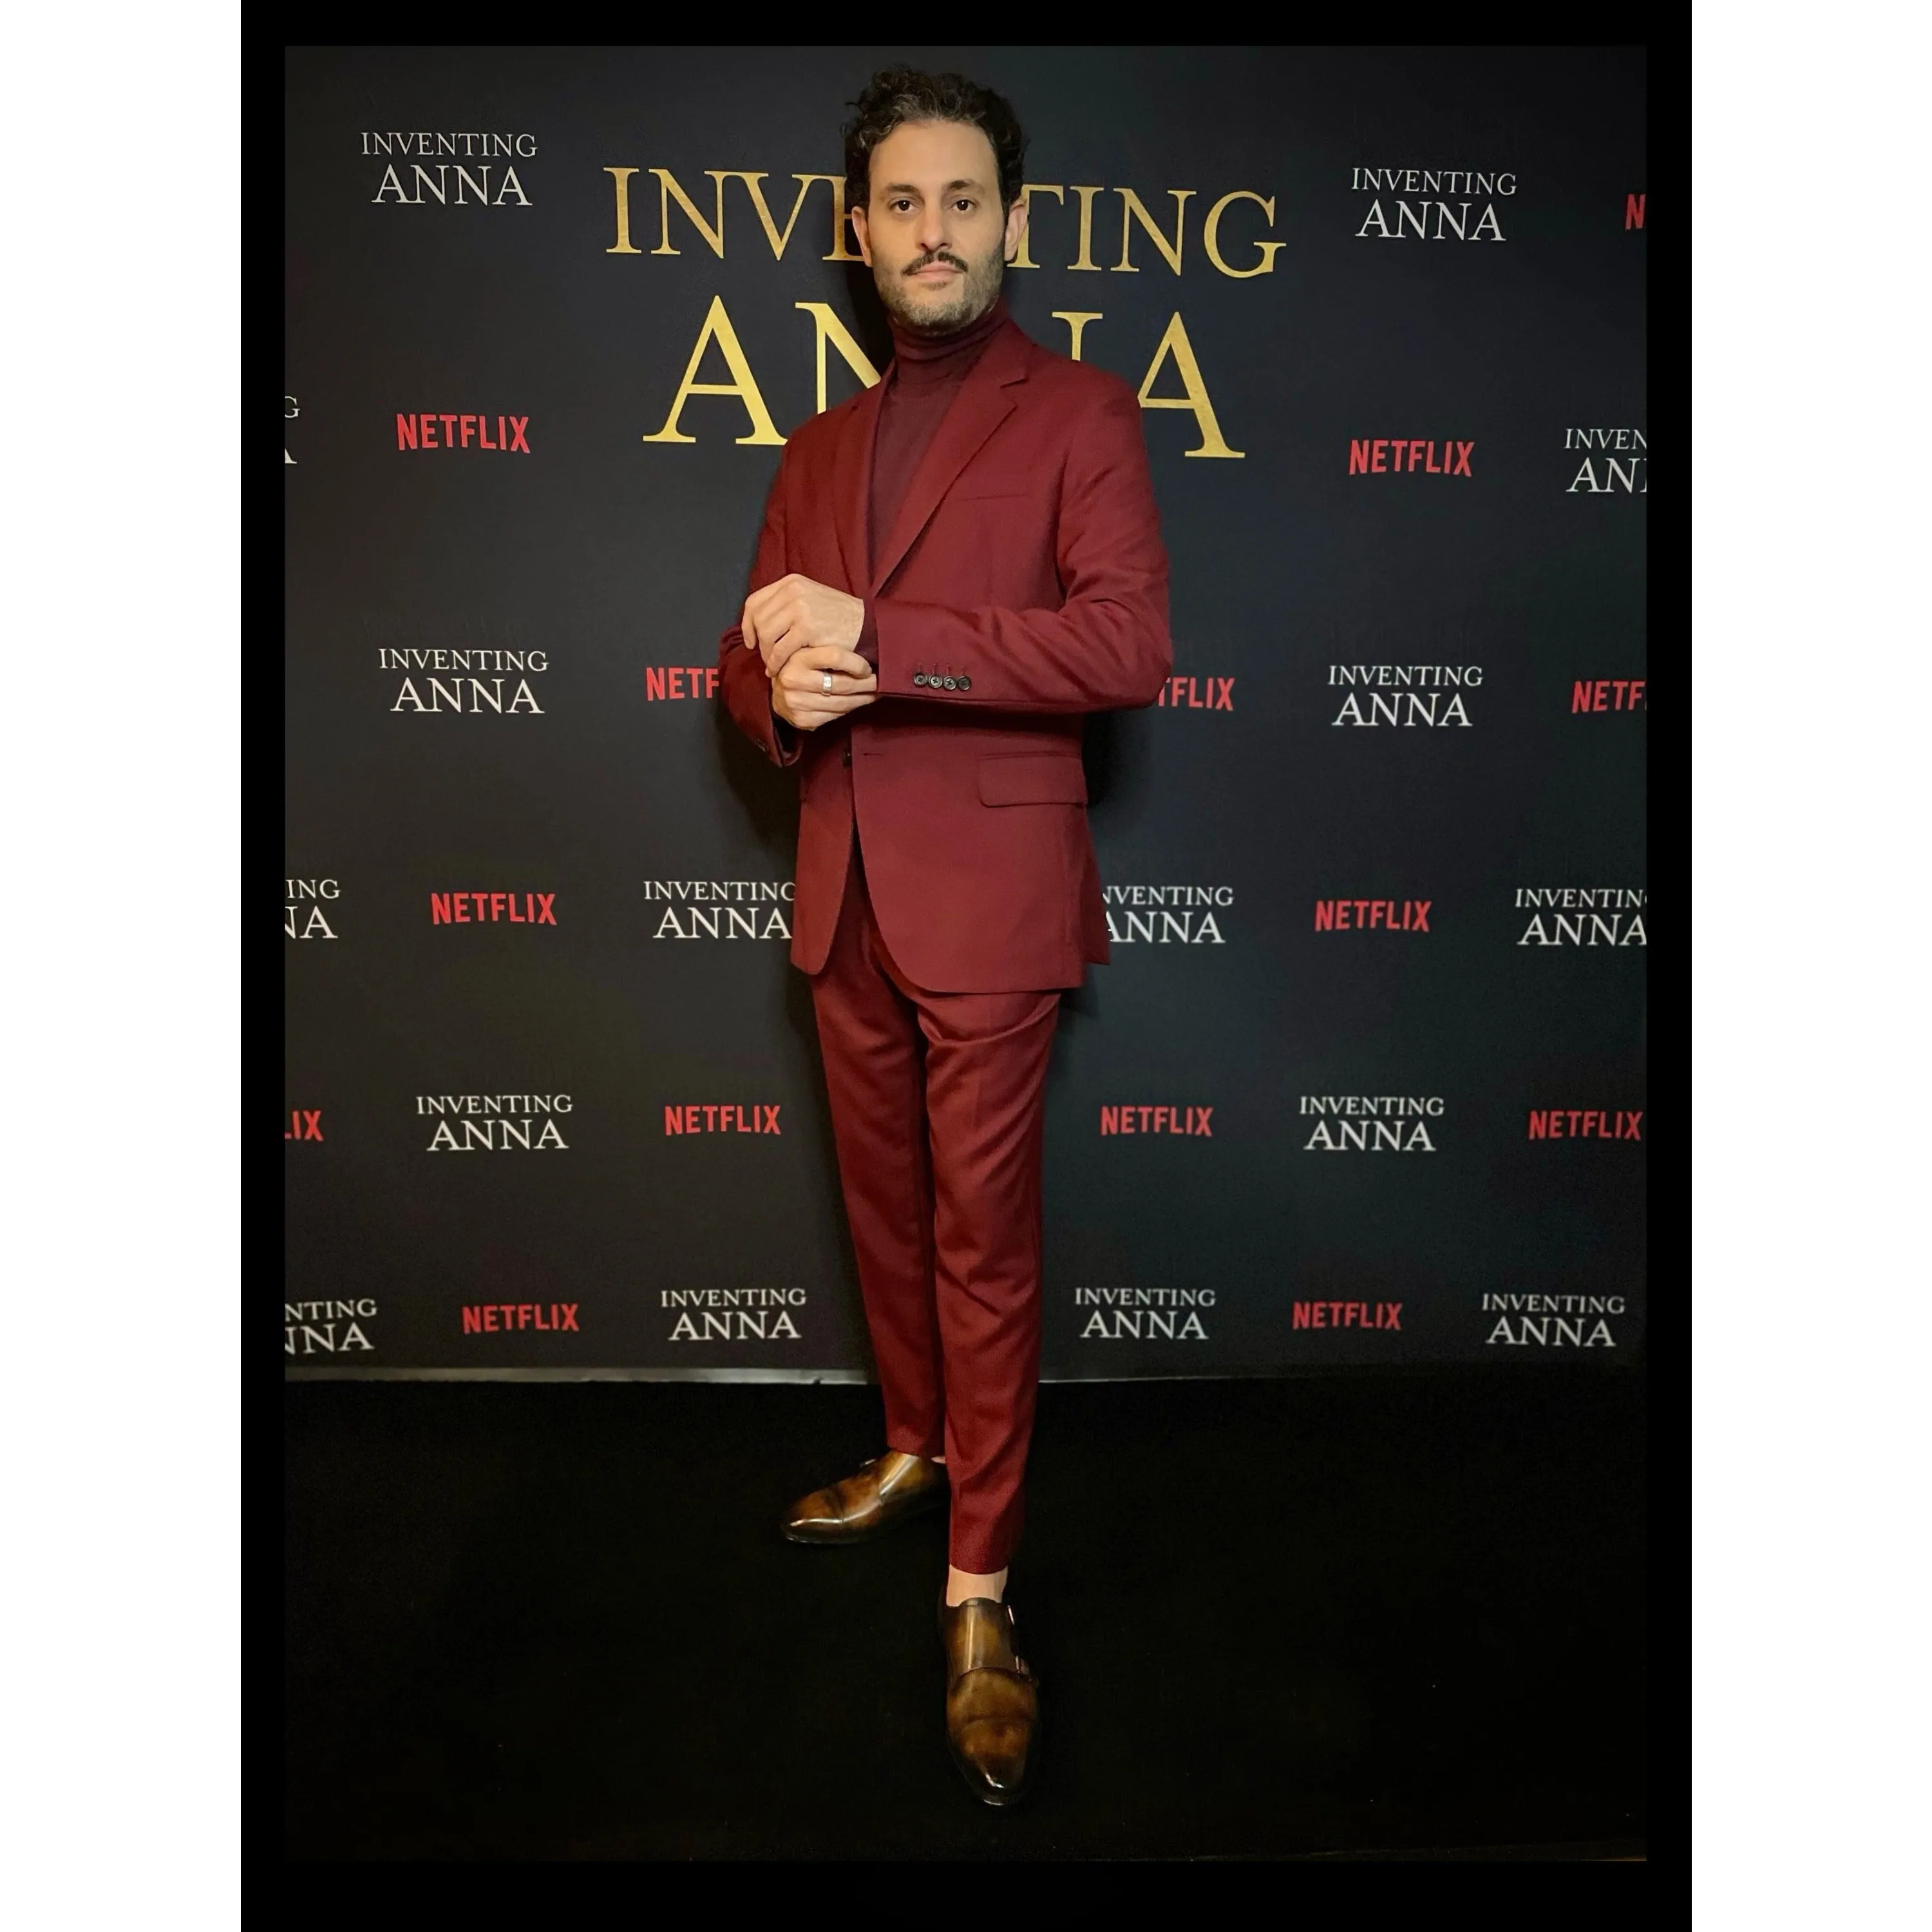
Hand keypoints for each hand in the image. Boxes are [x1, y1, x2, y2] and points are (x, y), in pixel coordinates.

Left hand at [742, 573, 864, 679]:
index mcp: (792, 582)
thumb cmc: (839, 618)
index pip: (755, 601)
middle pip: (758, 619)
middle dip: (759, 643)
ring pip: (766, 635)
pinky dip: (776, 663)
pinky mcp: (807, 628)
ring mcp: (800, 608)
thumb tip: (759, 623)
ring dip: (767, 654)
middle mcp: (793, 590)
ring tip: (774, 665)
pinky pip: (780, 649)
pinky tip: (779, 670)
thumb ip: (786, 605)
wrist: (867, 626)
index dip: (747, 624)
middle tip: (767, 658)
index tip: (751, 641)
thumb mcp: (810, 600)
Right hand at [771, 644, 877, 731]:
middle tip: (878, 682)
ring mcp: (796, 702)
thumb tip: (865, 657)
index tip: (868, 668)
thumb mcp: (808, 651)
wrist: (775, 692)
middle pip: (842, 684)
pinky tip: (855, 704)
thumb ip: (829, 652)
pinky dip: (848, 710)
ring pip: (841, 703)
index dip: (857, 664)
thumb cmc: (798, 667)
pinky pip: (834, 716)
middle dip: (866, 685)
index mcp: (798, 657)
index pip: (836, 657)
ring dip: (862, 700)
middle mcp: (794, 679)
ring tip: (872, 694)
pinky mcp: (802, 719)